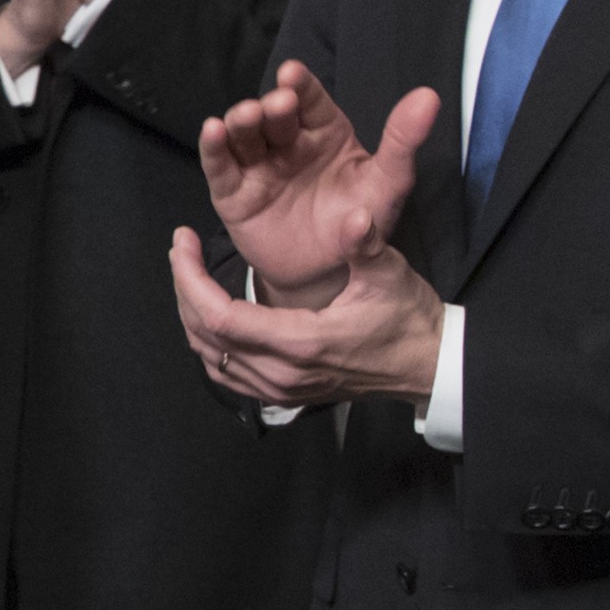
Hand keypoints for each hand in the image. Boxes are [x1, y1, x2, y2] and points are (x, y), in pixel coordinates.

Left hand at [167, 232, 444, 408]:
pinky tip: (208, 314)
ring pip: (211, 358)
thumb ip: (364, 245)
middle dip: (184, 289)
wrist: (428, 366)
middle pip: (204, 336)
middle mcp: (281, 373)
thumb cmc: (408, 317)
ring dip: (191, 316)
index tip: (183, 242)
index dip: (191, 279)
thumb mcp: (390, 275)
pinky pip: (227, 374)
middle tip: (181, 250)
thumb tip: (354, 214)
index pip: (220, 316)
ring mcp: (280, 390)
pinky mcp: (283, 396)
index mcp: (300, 342)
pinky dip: (208, 343)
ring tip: (189, 274)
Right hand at [196, 63, 441, 307]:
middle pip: (273, 115)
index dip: (300, 84)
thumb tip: (430, 96)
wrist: (331, 273)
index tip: (293, 74)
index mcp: (324, 132)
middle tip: (277, 104)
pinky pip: (220, 167)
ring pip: (243, 135)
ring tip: (245, 116)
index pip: (309, 100)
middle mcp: (287, 143)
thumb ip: (403, 141)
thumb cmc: (360, 222)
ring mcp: (258, 166)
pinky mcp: (233, 193)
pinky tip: (212, 131)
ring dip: (240, 121)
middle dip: (271, 105)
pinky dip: (212, 148)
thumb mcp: (388, 183)